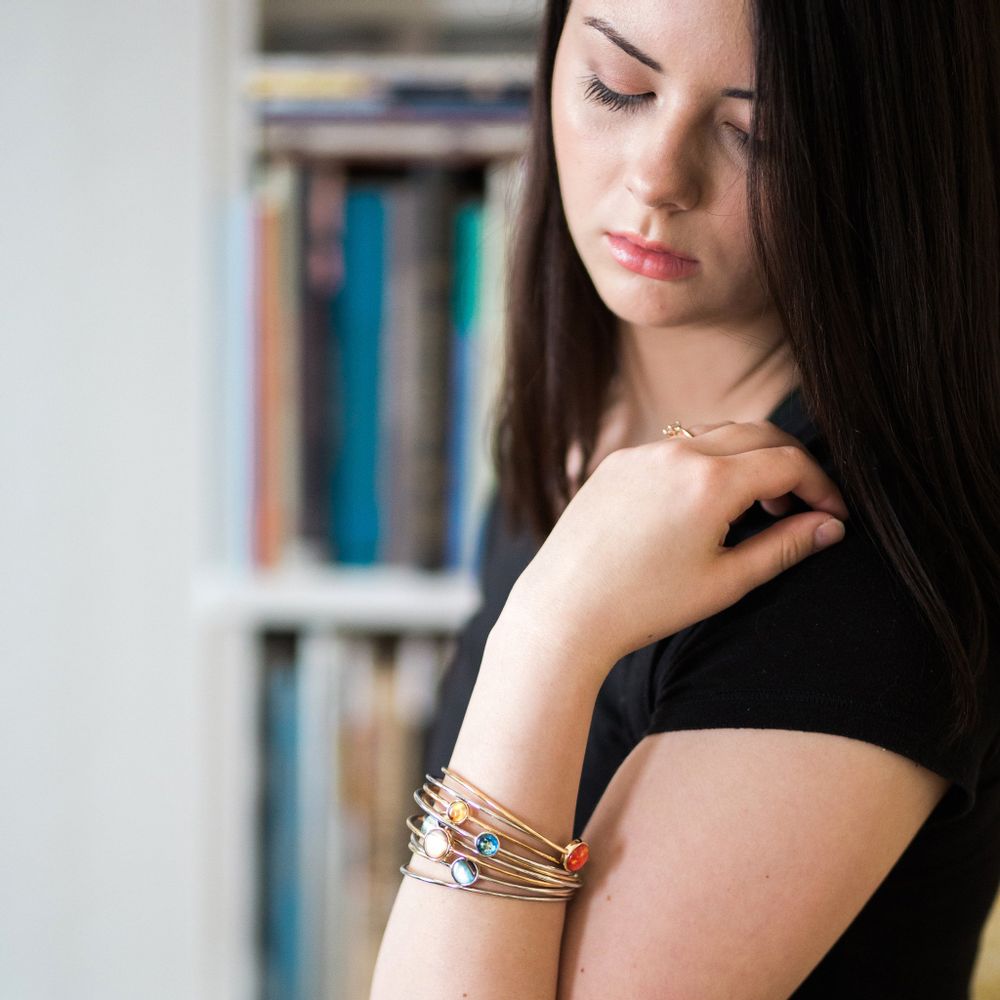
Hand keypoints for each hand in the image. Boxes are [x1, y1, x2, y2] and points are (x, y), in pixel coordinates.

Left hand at [505, 419, 850, 670]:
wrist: (564, 609)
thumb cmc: (644, 606)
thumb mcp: (725, 582)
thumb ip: (783, 546)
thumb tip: (830, 527)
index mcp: (710, 482)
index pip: (788, 462)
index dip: (821, 486)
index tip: (832, 514)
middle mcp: (677, 454)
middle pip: (757, 434)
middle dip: (789, 464)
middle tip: (800, 506)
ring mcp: (642, 453)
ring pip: (715, 434)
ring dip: (746, 457)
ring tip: (753, 506)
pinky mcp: (616, 462)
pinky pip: (674, 447)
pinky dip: (704, 461)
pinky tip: (703, 504)